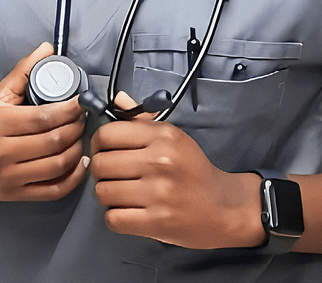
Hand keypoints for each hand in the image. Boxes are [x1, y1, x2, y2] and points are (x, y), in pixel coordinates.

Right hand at [0, 42, 88, 203]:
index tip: (81, 101)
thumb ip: (23, 71)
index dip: (69, 109)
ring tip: (80, 135)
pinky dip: (73, 177)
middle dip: (76, 126)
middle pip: (53, 140)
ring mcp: (8, 177)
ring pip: (56, 165)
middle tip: (83, 116)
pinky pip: (53, 190)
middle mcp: (0, 151)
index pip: (42, 117)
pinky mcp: (15, 195)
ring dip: (77, 148)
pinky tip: (80, 163)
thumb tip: (47, 48)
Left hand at [89, 93, 264, 248]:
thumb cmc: (194, 171)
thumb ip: (141, 119)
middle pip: (101, 163)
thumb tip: (117, 99)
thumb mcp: (173, 137)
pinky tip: (127, 211)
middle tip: (109, 173)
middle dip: (99, 170)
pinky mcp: (157, 222)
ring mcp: (158, 193)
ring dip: (106, 194)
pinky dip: (114, 216)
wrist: (223, 207)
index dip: (97, 143)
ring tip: (119, 192)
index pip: (108, 133)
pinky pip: (113, 218)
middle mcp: (160, 161)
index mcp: (163, 136)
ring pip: (103, 191)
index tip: (101, 149)